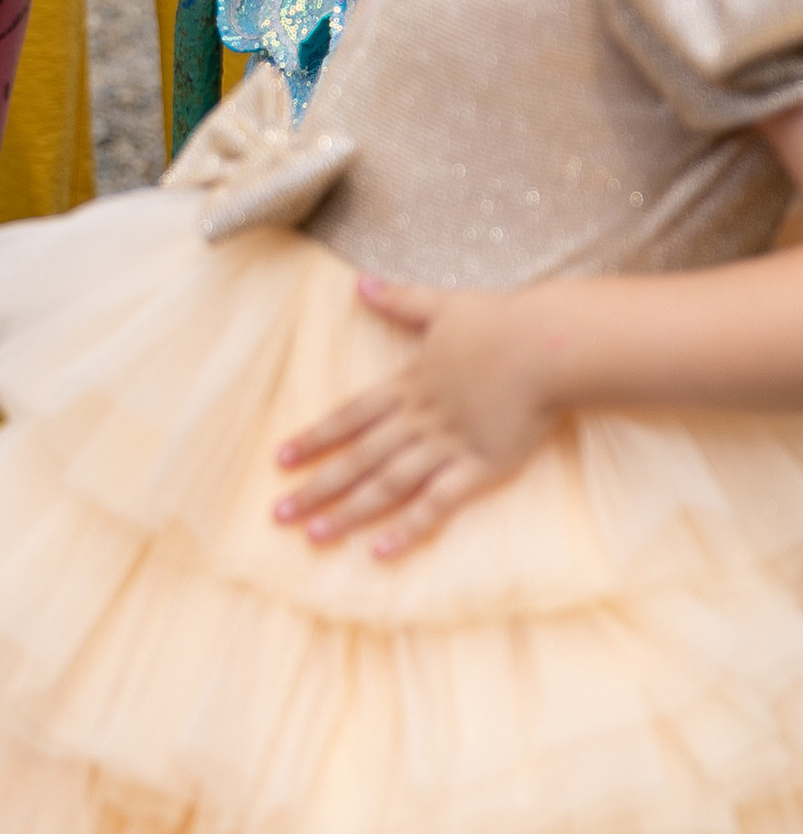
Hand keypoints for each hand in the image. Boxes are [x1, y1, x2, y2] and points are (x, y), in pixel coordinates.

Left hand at [273, 276, 567, 555]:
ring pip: (387, 485)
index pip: (350, 417)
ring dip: (349, 511)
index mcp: (409, 385)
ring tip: (314, 536)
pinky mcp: (482, 468)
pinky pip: (437, 504)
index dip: (315, 438)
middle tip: (279, 513)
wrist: (553, 346)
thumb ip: (400, 300)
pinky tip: (379, 552)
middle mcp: (420, 419)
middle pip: (358, 457)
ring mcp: (449, 445)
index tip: (280, 458)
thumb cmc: (505, 322)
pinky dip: (407, 528)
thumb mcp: (443, 307)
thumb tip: (360, 282)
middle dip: (317, 486)